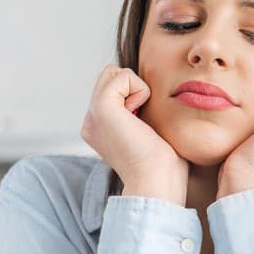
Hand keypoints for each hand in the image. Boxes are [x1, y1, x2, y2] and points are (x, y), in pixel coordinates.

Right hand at [80, 65, 187, 203]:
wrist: (156, 181)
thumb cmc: (162, 165)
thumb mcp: (147, 132)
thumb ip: (139, 113)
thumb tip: (147, 94)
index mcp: (99, 128)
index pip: (114, 89)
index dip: (136, 97)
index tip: (143, 128)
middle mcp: (91, 121)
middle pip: (111, 76)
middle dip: (133, 89)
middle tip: (141, 122)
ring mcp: (92, 114)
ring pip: (114, 72)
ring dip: (137, 89)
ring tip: (139, 120)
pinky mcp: (101, 106)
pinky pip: (123, 75)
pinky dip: (140, 90)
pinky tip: (138, 117)